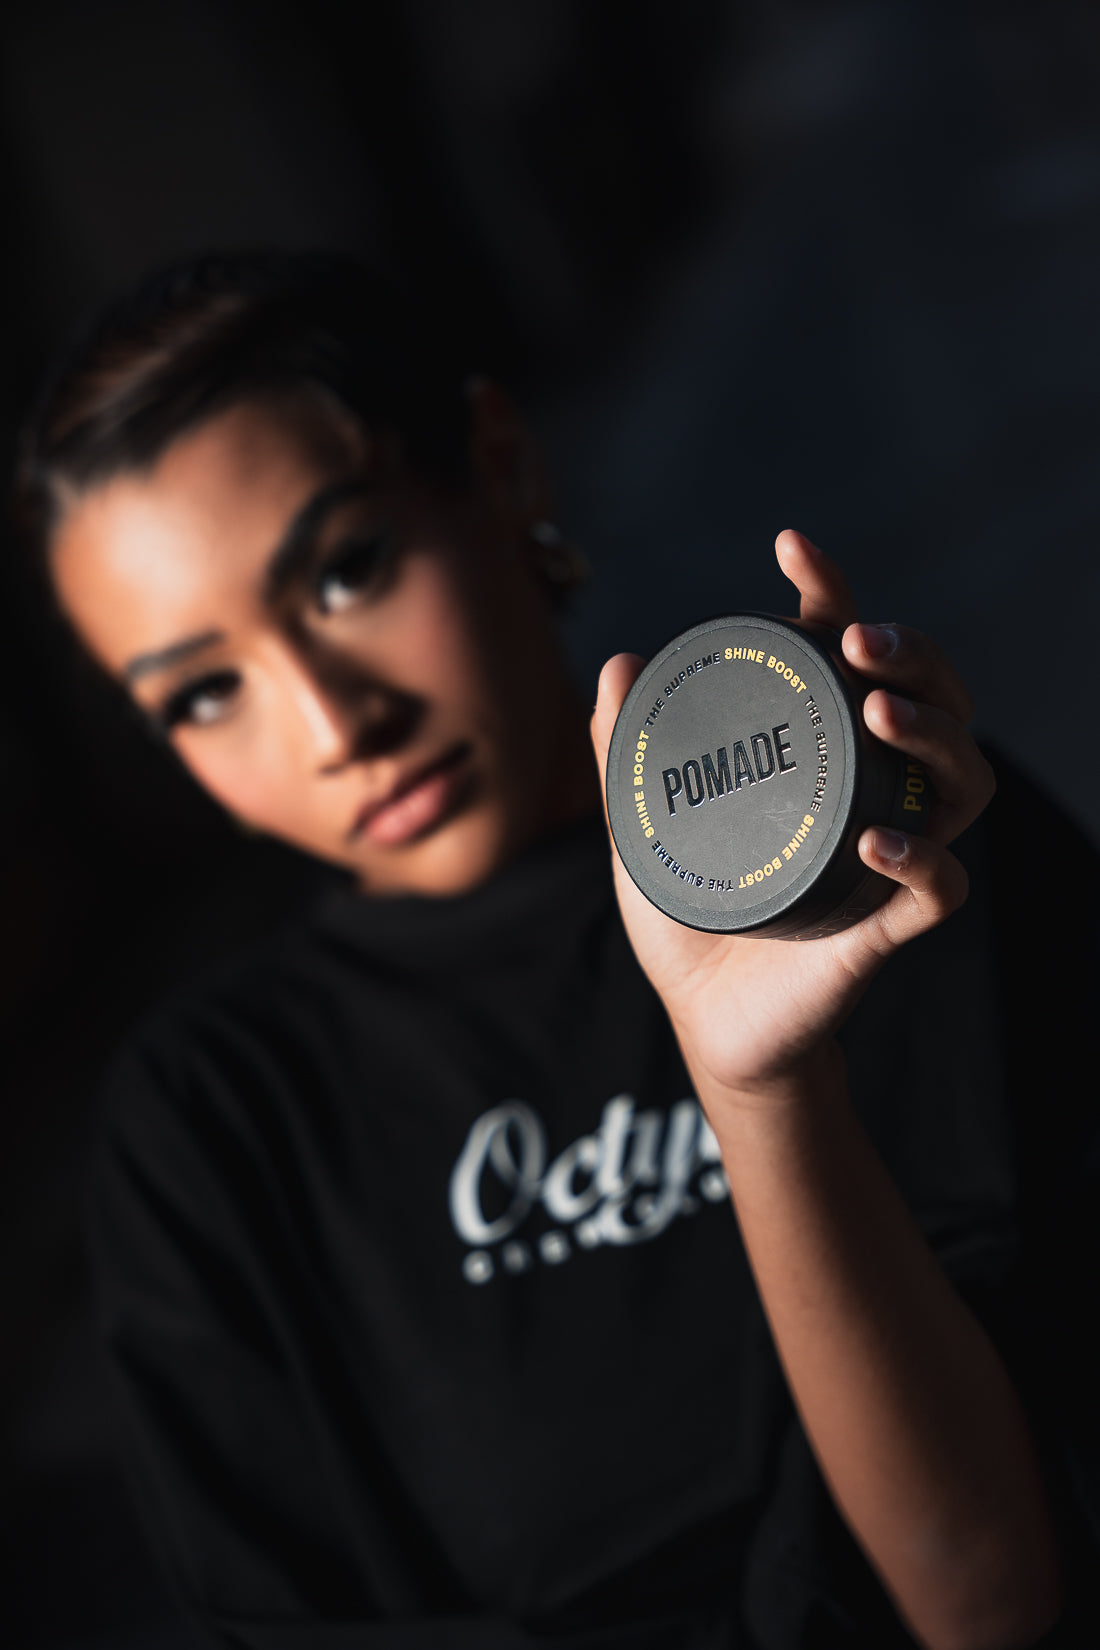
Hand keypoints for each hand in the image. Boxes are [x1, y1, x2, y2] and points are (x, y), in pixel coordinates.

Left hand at [590, 530, 995, 1102]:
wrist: (706, 1021)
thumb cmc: (692, 914)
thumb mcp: (643, 826)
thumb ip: (626, 752)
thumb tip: (616, 666)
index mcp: (820, 758)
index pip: (848, 658)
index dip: (832, 594)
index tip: (791, 546)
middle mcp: (869, 796)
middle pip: (935, 703)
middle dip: (914, 656)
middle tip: (858, 641)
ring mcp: (887, 860)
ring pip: (962, 782)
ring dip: (936, 735)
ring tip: (878, 712)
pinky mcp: (886, 930)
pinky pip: (939, 888)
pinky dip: (919, 860)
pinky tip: (873, 842)